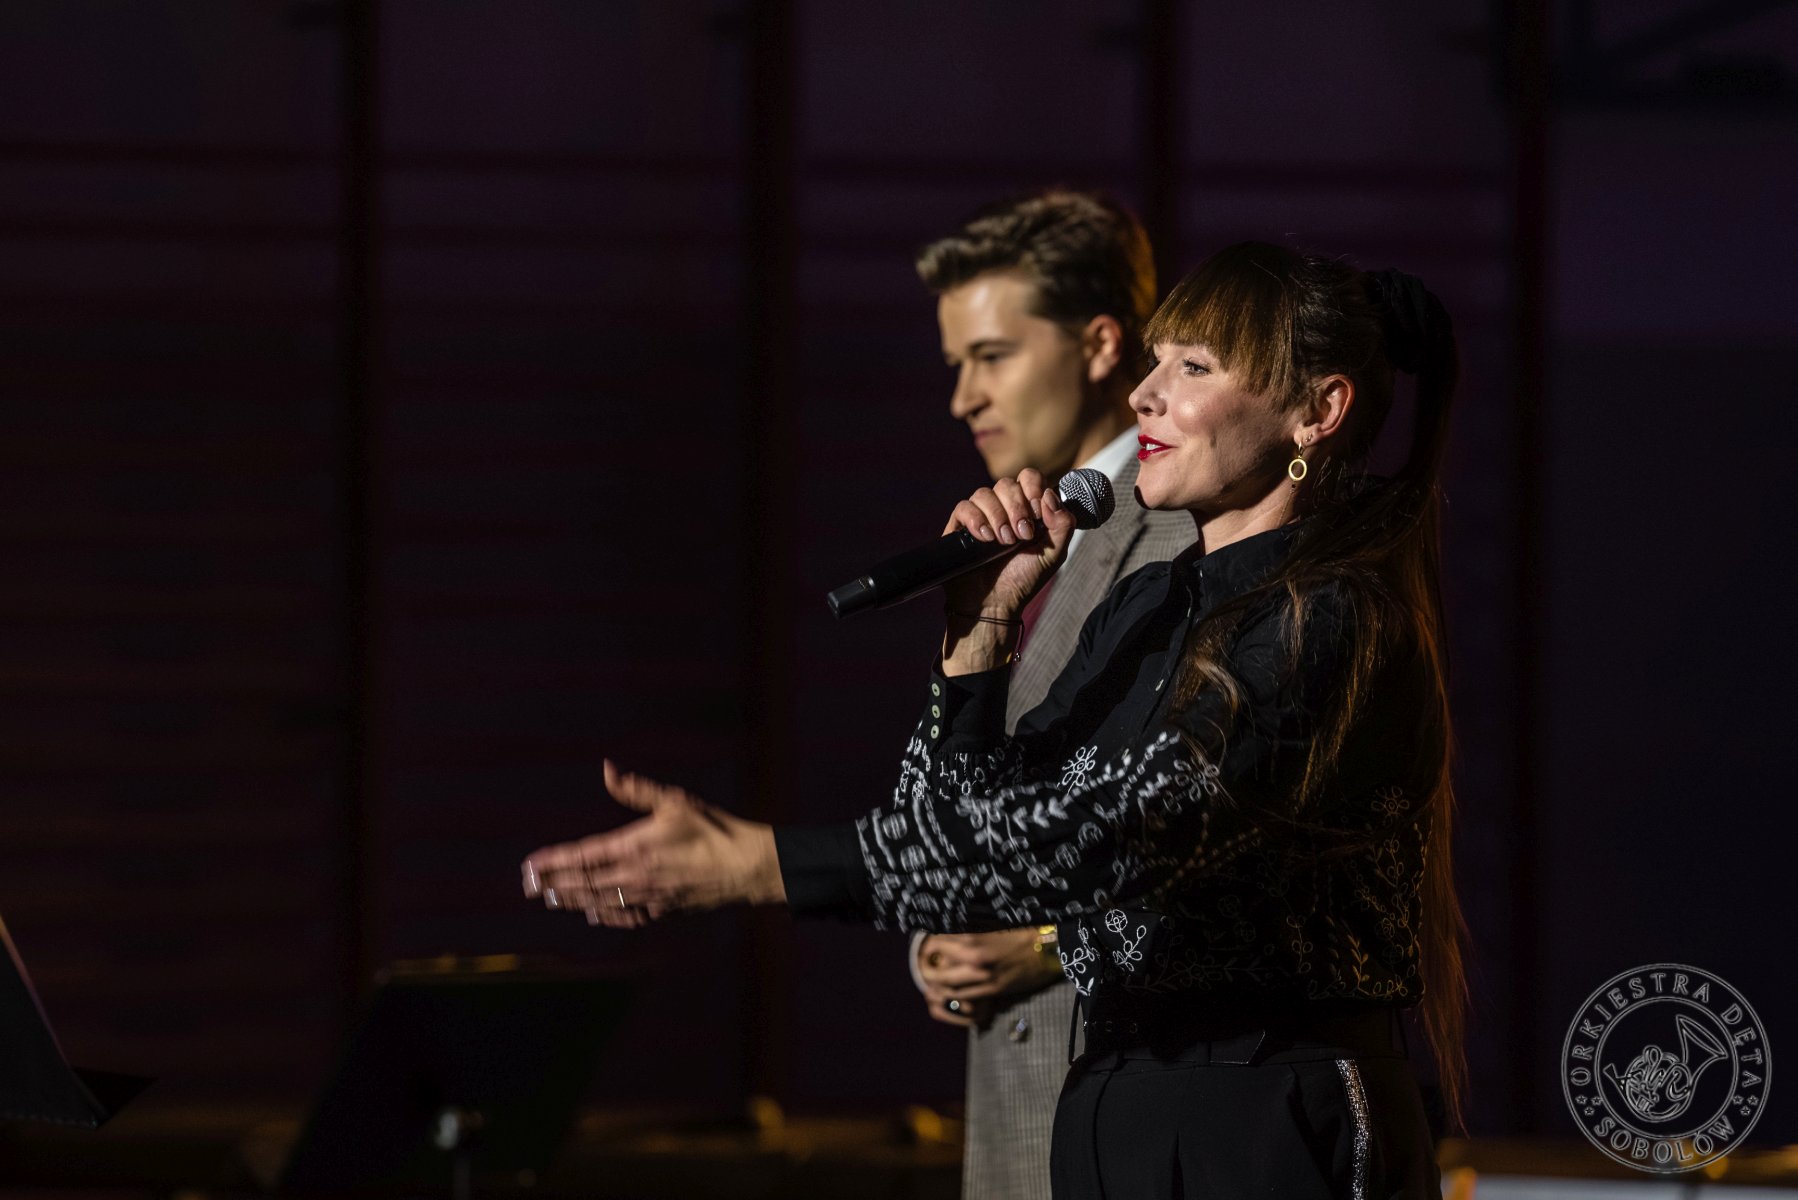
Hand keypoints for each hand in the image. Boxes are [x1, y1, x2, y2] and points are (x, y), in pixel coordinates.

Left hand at [521, 761, 783, 927]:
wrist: (745, 868)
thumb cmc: (711, 829)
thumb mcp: (673, 801)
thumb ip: (636, 789)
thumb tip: (607, 769)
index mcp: (634, 847)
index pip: (582, 856)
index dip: (553, 861)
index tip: (530, 864)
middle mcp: (634, 876)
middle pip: (582, 883)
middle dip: (552, 883)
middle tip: (527, 885)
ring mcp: (646, 898)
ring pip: (598, 902)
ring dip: (571, 900)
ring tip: (549, 898)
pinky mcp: (661, 911)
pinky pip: (623, 917)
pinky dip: (603, 915)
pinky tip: (592, 913)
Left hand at [916, 929, 1062, 1027]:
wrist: (1049, 947)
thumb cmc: (1022, 930)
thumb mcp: (991, 923)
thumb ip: (967, 929)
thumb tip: (945, 932)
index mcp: (972, 937)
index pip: (935, 943)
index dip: (928, 945)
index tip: (927, 946)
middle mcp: (973, 958)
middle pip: (936, 968)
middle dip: (928, 968)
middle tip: (927, 965)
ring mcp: (982, 977)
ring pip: (947, 987)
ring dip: (937, 985)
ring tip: (933, 981)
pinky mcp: (992, 991)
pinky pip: (963, 998)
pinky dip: (952, 996)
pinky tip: (950, 991)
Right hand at [940, 469, 1076, 621]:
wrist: (995, 604)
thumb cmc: (1023, 580)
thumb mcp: (1054, 553)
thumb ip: (1063, 523)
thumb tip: (1050, 495)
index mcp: (1027, 509)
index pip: (1029, 478)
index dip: (1034, 488)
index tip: (1038, 513)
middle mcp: (1003, 508)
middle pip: (1007, 483)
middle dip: (1017, 509)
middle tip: (1022, 536)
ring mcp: (981, 516)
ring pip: (984, 493)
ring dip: (998, 516)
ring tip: (1004, 542)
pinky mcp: (960, 527)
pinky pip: (964, 507)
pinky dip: (977, 520)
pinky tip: (985, 539)